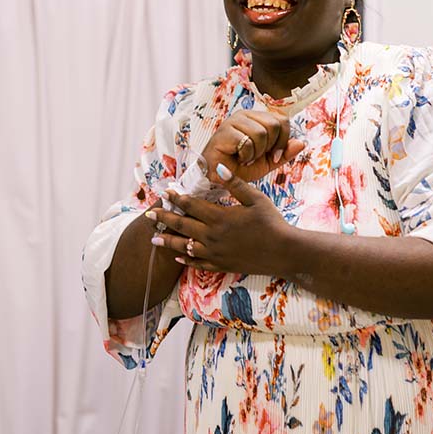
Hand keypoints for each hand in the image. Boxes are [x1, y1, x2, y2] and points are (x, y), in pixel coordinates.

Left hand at [146, 164, 293, 274]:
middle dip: (164, 219)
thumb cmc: (272, 223)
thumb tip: (218, 168)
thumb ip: (235, 184)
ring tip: (153, 238)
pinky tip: (178, 257)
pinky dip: (186, 259)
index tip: (165, 192)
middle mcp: (213, 236)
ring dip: (168, 241)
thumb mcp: (256, 199)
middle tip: (148, 215)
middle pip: (182, 226)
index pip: (191, 205)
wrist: (284, 252)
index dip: (177, 198)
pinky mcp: (222, 265)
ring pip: (185, 247)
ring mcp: (216, 253)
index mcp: (220, 217)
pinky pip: (199, 263)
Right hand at [202, 110, 305, 183]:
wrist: (219, 180)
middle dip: (270, 147)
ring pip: (261, 133)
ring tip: (245, 158)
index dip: (283, 140)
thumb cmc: (240, 168)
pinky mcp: (224, 132)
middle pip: (274, 124)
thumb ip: (284, 153)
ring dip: (256, 153)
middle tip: (256, 157)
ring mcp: (233, 121)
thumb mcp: (267, 162)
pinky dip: (246, 156)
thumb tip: (302, 143)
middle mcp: (245, 115)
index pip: (282, 120)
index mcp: (256, 118)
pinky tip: (237, 159)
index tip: (274, 157)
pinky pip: (247, 142)